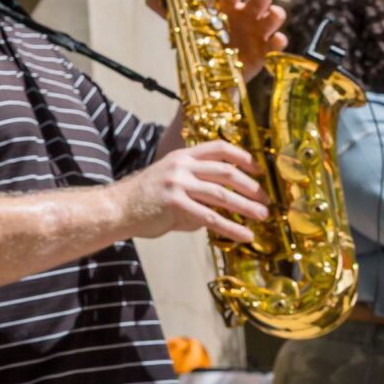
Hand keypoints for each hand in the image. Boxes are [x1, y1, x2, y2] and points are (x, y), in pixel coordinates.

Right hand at [115, 141, 269, 244]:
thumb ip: (196, 187)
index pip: (219, 148)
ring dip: (247, 207)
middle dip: (251, 186)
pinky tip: (245, 235)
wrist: (117, 208)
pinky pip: (211, 217)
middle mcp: (182, 166)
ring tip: (263, 216)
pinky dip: (232, 227)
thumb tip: (222, 205)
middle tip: (265, 199)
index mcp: (182, 156)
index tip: (259, 170)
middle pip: (226, 171)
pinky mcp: (176, 205)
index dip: (243, 157)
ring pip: (222, 195)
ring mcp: (178, 184)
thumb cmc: (145, 198)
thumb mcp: (170, 181)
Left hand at [146, 0, 286, 81]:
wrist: (211, 73)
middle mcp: (245, 14)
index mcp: (226, 4)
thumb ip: (169, 12)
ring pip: (274, 16)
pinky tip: (276, 42)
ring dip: (275, 14)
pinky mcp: (265, 50)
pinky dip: (279, 42)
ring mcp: (257, 31)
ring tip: (272, 15)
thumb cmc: (201, 42)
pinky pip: (277, 43)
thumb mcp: (185, 27)